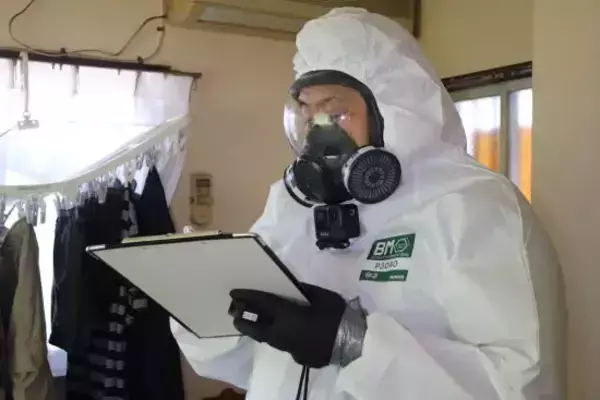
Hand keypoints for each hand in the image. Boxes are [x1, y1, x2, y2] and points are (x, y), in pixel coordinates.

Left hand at [229, 283, 346, 367]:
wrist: (355, 344)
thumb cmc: (338, 316)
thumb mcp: (323, 295)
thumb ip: (304, 290)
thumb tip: (293, 286)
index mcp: (287, 315)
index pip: (261, 303)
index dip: (247, 296)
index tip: (234, 292)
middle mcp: (282, 334)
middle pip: (257, 327)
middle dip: (243, 318)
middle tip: (234, 312)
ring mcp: (289, 348)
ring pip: (267, 338)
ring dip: (258, 329)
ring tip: (251, 322)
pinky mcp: (298, 357)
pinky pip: (283, 345)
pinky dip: (277, 337)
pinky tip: (281, 333)